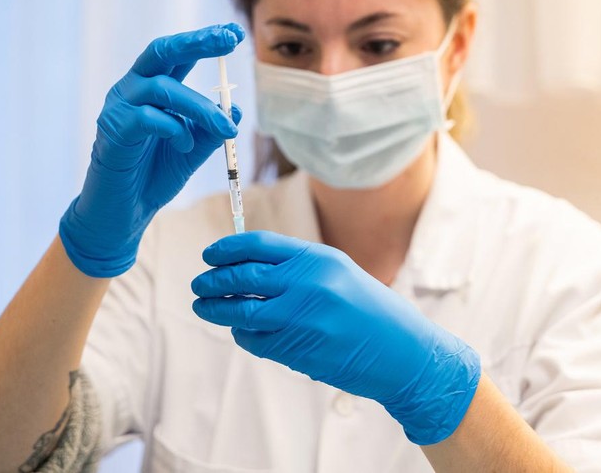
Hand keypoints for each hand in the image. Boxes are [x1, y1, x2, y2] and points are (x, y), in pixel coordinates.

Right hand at [60, 24, 243, 276]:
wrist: (124, 214)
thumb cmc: (153, 178)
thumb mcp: (192, 151)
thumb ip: (211, 131)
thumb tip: (237, 109)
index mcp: (151, 90)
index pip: (177, 55)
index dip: (204, 40)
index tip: (235, 33)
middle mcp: (132, 90)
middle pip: (161, 51)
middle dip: (197, 42)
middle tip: (228, 40)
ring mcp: (118, 108)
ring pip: (162, 88)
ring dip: (200, 107)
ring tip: (223, 129)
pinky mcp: (112, 131)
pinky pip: (147, 118)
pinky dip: (174, 129)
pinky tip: (185, 146)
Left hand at [191, 231, 480, 444]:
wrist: (402, 354)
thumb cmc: (371, 310)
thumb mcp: (339, 274)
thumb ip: (298, 267)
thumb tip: (246, 265)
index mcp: (318, 259)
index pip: (258, 246)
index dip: (227, 250)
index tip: (209, 256)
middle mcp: (308, 285)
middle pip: (243, 277)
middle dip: (213, 280)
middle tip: (198, 284)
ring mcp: (301, 320)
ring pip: (242, 311)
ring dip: (216, 309)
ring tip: (203, 307)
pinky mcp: (298, 351)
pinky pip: (255, 340)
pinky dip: (241, 334)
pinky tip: (239, 330)